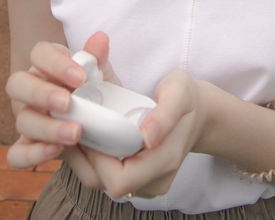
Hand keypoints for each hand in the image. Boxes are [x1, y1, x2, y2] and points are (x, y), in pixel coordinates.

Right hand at [5, 31, 120, 174]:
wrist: (104, 127)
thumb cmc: (97, 93)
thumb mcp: (101, 76)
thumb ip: (98, 58)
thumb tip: (100, 38)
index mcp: (48, 65)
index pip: (39, 53)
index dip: (55, 63)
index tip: (81, 77)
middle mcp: (32, 89)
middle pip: (17, 83)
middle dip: (41, 94)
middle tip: (67, 103)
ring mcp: (28, 118)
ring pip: (22, 120)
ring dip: (47, 127)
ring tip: (74, 133)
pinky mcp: (28, 146)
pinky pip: (16, 154)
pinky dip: (32, 155)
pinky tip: (55, 151)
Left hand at [80, 70, 210, 198]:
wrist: (198, 114)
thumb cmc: (187, 99)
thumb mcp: (180, 92)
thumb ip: (165, 113)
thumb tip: (146, 137)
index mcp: (165, 160)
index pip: (120, 179)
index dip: (97, 158)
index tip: (87, 127)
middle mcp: (154, 180)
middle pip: (103, 183)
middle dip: (83, 155)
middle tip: (75, 123)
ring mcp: (145, 184)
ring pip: (100, 181)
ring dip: (83, 156)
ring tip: (80, 126)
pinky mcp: (137, 181)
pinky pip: (105, 176)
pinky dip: (92, 157)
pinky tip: (91, 134)